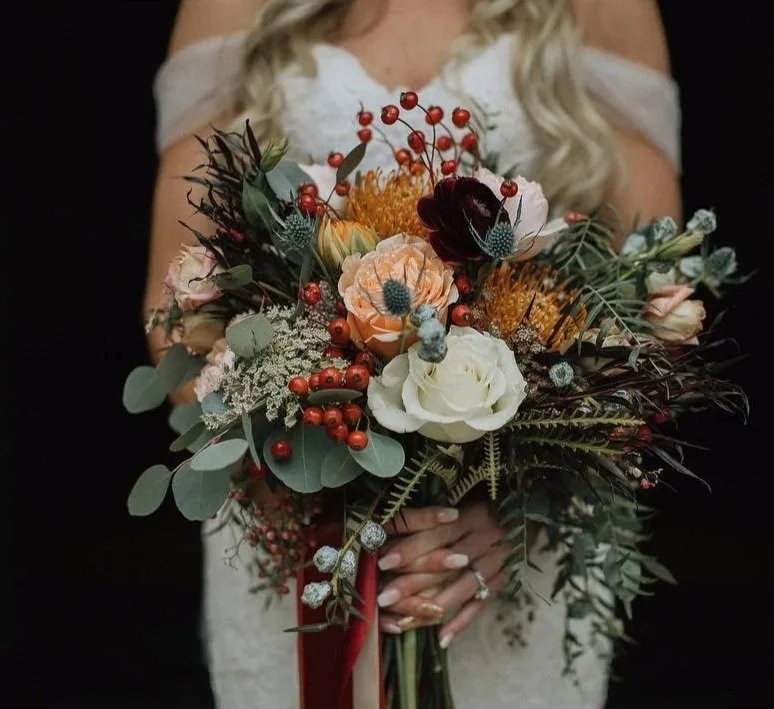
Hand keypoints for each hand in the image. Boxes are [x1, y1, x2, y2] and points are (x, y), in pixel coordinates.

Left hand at [376, 502, 508, 647]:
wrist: (522, 515)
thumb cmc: (482, 508)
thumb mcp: (460, 505)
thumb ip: (431, 518)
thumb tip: (388, 529)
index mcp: (471, 517)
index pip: (436, 534)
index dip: (410, 548)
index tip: (383, 562)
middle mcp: (485, 540)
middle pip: (445, 564)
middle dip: (412, 583)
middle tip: (384, 598)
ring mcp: (496, 563)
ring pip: (462, 588)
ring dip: (432, 606)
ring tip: (403, 622)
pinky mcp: (503, 581)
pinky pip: (481, 604)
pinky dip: (462, 622)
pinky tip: (442, 639)